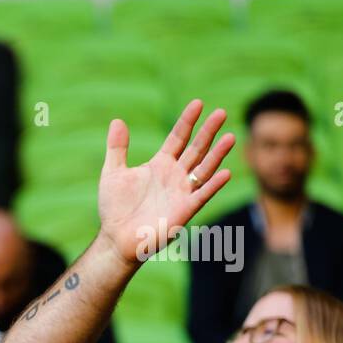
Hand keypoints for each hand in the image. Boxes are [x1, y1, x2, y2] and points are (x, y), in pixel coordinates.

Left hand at [97, 99, 234, 264]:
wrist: (115, 239)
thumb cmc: (115, 208)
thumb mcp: (113, 173)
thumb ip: (117, 148)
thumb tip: (117, 121)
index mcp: (160, 164)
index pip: (178, 138)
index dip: (187, 121)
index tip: (198, 103)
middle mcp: (175, 176)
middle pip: (196, 149)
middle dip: (208, 132)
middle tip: (221, 112)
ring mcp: (181, 192)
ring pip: (204, 169)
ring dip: (217, 155)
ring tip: (230, 137)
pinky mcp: (184, 211)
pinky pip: (202, 195)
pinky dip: (213, 185)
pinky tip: (225, 173)